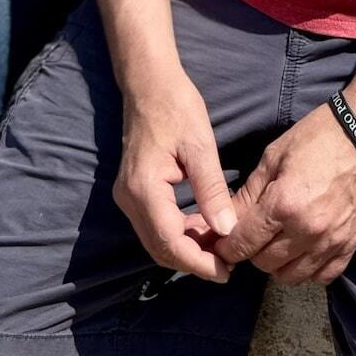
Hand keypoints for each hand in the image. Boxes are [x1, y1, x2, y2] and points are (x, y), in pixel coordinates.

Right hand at [113, 72, 236, 283]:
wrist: (149, 84)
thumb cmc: (176, 107)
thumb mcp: (201, 146)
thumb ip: (212, 189)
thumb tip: (227, 230)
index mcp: (144, 188)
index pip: (170, 242)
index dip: (198, 262)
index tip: (226, 271)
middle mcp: (129, 198)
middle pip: (159, 248)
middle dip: (193, 261)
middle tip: (228, 265)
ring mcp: (128, 196)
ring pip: (156, 239)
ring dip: (186, 248)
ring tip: (220, 247)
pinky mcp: (134, 192)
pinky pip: (155, 224)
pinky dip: (178, 232)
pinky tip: (203, 226)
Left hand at [214, 100, 355, 284]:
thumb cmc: (318, 137)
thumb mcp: (274, 156)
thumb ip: (249, 193)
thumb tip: (226, 220)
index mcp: (284, 204)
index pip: (243, 243)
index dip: (227, 246)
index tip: (222, 243)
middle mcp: (306, 230)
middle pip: (264, 263)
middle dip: (251, 252)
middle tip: (252, 236)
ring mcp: (331, 242)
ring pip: (291, 277)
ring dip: (277, 264)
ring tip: (276, 244)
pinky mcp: (350, 246)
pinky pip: (321, 277)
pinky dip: (307, 271)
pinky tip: (302, 252)